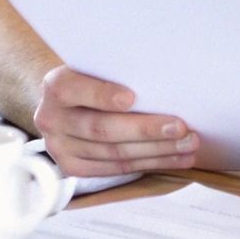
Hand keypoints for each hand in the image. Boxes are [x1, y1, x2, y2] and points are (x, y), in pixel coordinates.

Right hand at [32, 65, 198, 176]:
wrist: (68, 106)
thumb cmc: (94, 81)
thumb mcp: (95, 70)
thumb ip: (115, 74)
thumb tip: (162, 81)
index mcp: (55, 86)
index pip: (76, 90)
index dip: (102, 95)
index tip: (132, 97)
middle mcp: (51, 118)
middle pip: (101, 129)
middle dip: (145, 129)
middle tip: (181, 127)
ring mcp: (60, 148)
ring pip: (114, 153)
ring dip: (157, 151)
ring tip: (188, 145)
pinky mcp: (73, 168)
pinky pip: (116, 169)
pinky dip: (150, 164)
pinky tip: (175, 159)